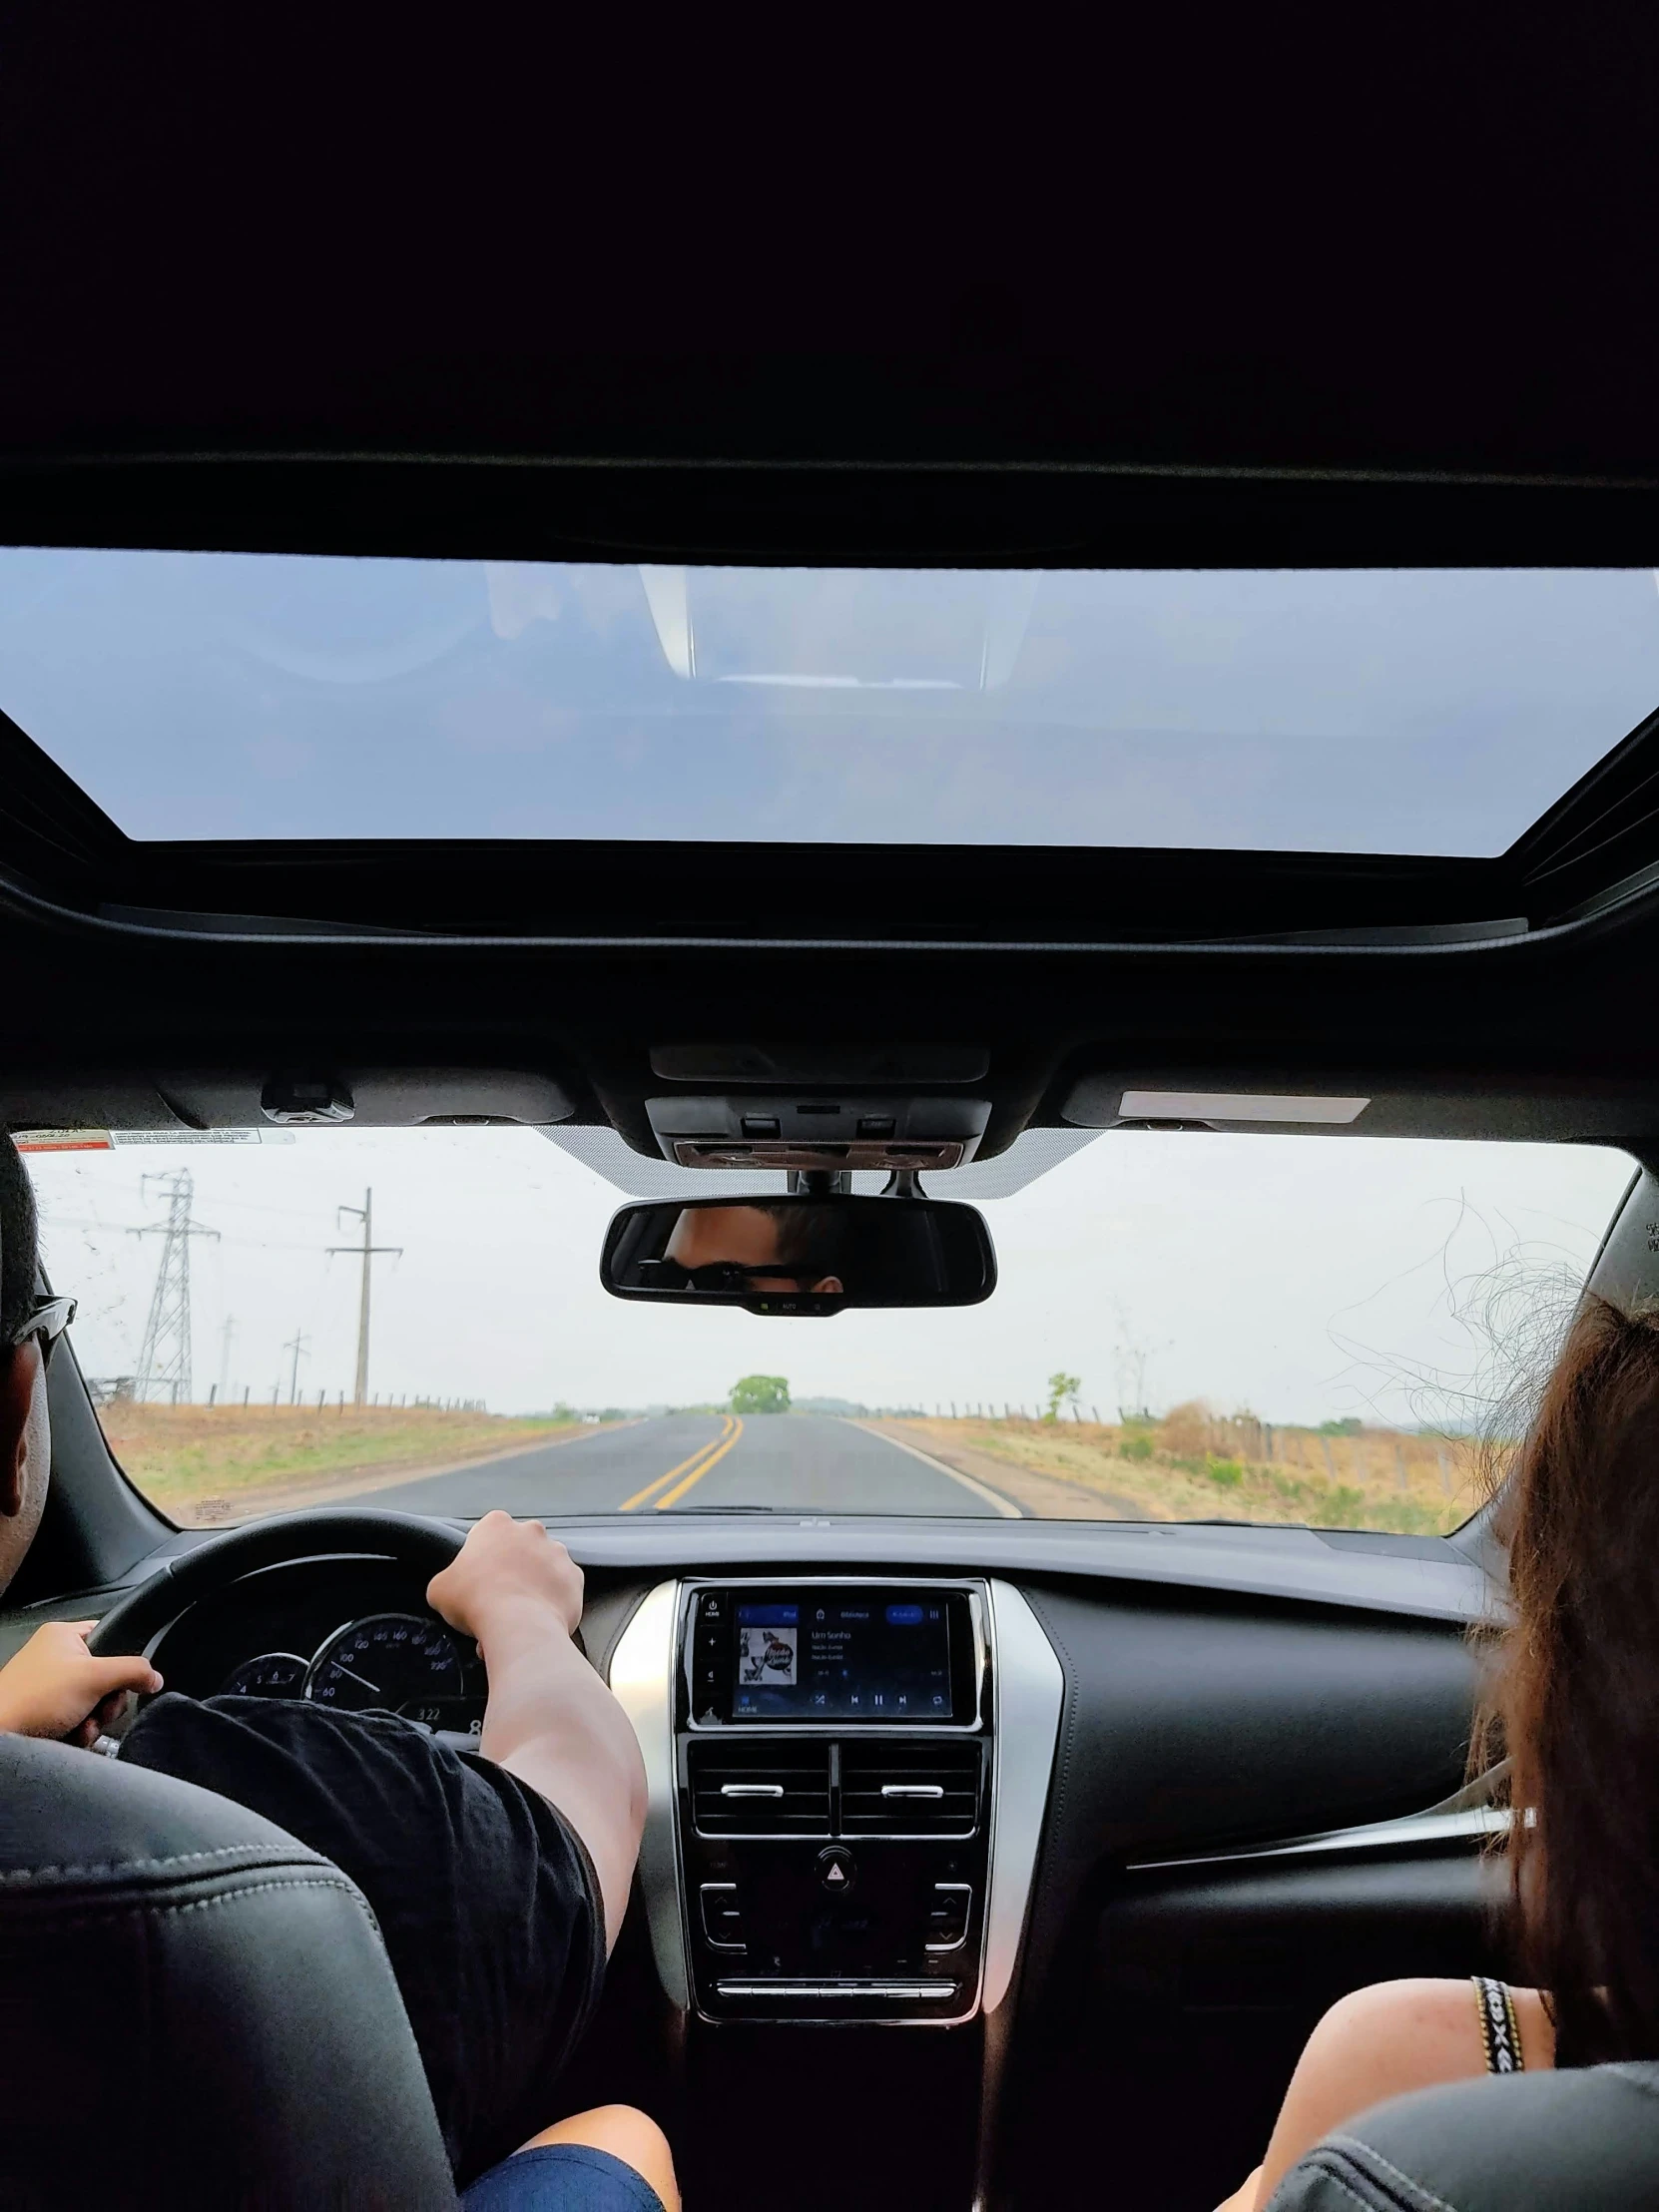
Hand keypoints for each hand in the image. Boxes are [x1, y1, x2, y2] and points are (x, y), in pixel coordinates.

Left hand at [0, 1620, 162, 1744]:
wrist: (1, 1738)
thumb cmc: (32, 1699)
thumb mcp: (94, 1678)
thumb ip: (133, 1671)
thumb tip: (155, 1676)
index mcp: (63, 1635)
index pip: (111, 1637)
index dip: (122, 1660)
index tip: (126, 1680)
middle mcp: (57, 1657)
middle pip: (107, 1675)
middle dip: (108, 1700)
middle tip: (100, 1708)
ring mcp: (51, 1685)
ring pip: (95, 1700)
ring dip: (96, 1719)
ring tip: (82, 1726)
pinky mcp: (47, 1711)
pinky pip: (79, 1717)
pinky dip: (81, 1729)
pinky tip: (73, 1735)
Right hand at [427, 1513, 583, 1644]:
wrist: (519, 1625)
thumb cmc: (474, 1600)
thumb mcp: (440, 1589)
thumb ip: (448, 1580)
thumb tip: (451, 1588)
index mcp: (497, 1525)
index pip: (487, 1533)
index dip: (481, 1558)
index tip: (476, 1579)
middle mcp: (532, 1531)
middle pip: (518, 1549)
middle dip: (510, 1569)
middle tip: (497, 1598)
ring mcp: (558, 1553)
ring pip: (542, 1568)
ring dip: (532, 1585)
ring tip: (517, 1616)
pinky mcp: (575, 1577)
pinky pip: (561, 1589)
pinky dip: (551, 1602)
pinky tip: (536, 1622)